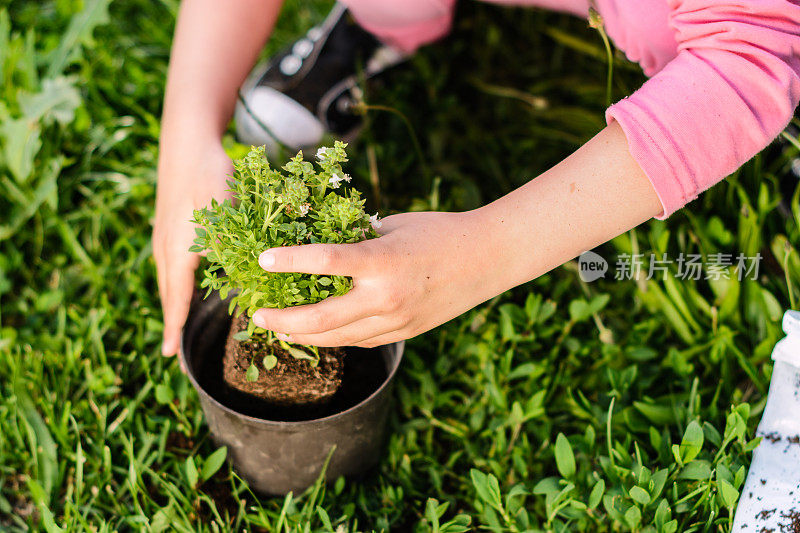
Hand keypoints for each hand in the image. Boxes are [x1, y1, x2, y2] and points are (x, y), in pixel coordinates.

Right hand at [154, 139, 232, 355]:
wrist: (188, 141)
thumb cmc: (211, 173)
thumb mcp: (228, 208)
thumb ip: (237, 242)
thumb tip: (252, 273)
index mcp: (179, 248)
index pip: (175, 296)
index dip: (174, 324)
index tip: (169, 354)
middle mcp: (166, 247)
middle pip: (167, 292)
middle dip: (170, 320)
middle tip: (170, 350)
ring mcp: (165, 236)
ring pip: (168, 279)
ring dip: (172, 302)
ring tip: (176, 324)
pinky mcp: (169, 227)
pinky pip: (170, 265)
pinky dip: (174, 283)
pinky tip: (185, 286)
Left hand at [252, 210, 500, 347]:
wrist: (488, 260)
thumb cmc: (441, 232)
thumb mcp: (394, 226)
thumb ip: (357, 239)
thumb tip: (322, 244)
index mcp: (382, 261)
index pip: (325, 262)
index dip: (288, 261)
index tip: (262, 260)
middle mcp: (385, 297)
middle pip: (320, 320)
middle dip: (281, 321)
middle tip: (257, 315)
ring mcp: (395, 321)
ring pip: (336, 338)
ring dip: (302, 335)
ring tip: (278, 326)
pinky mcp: (403, 333)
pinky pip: (359, 340)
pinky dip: (334, 336)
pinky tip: (316, 331)